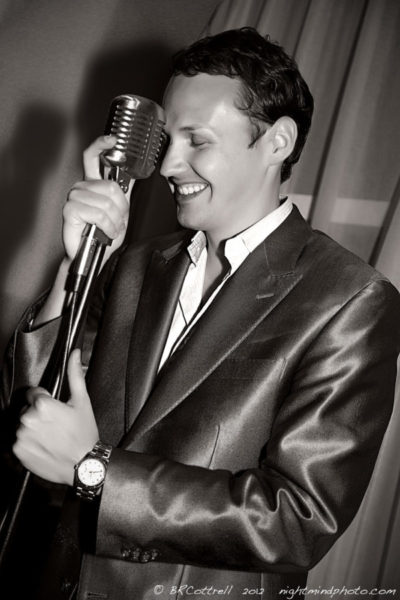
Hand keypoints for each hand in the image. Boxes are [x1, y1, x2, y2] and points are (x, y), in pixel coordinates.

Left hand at [13, 350, 98, 485]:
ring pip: (24, 425)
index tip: (57, 411)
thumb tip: (75, 353)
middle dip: (39, 415)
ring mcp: (21, 436)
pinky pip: (20, 441)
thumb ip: (75, 375)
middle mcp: (28, 419)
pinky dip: (29, 443)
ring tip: (51, 437)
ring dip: (34, 428)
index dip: (47, 401)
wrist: (84, 464)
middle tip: (56, 425)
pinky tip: (45, 446)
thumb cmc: (85, 433)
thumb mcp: (82, 401)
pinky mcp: (18, 451)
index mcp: (42, 405)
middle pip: (28, 410)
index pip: (35, 394)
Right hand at [63, 135, 133, 263]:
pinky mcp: (70, 209)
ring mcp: (74, 197)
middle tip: (117, 221)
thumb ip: (122, 191)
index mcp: (92, 183)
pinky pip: (98, 214)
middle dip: (121, 209)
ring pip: (106, 202)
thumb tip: (132, 174)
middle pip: (110, 187)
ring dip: (114, 221)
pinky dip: (107, 227)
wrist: (94, 256)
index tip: (113, 139)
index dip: (102, 145)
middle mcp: (82, 186)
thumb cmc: (104, 234)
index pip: (93, 156)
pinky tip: (103, 232)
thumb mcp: (120, 210)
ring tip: (110, 229)